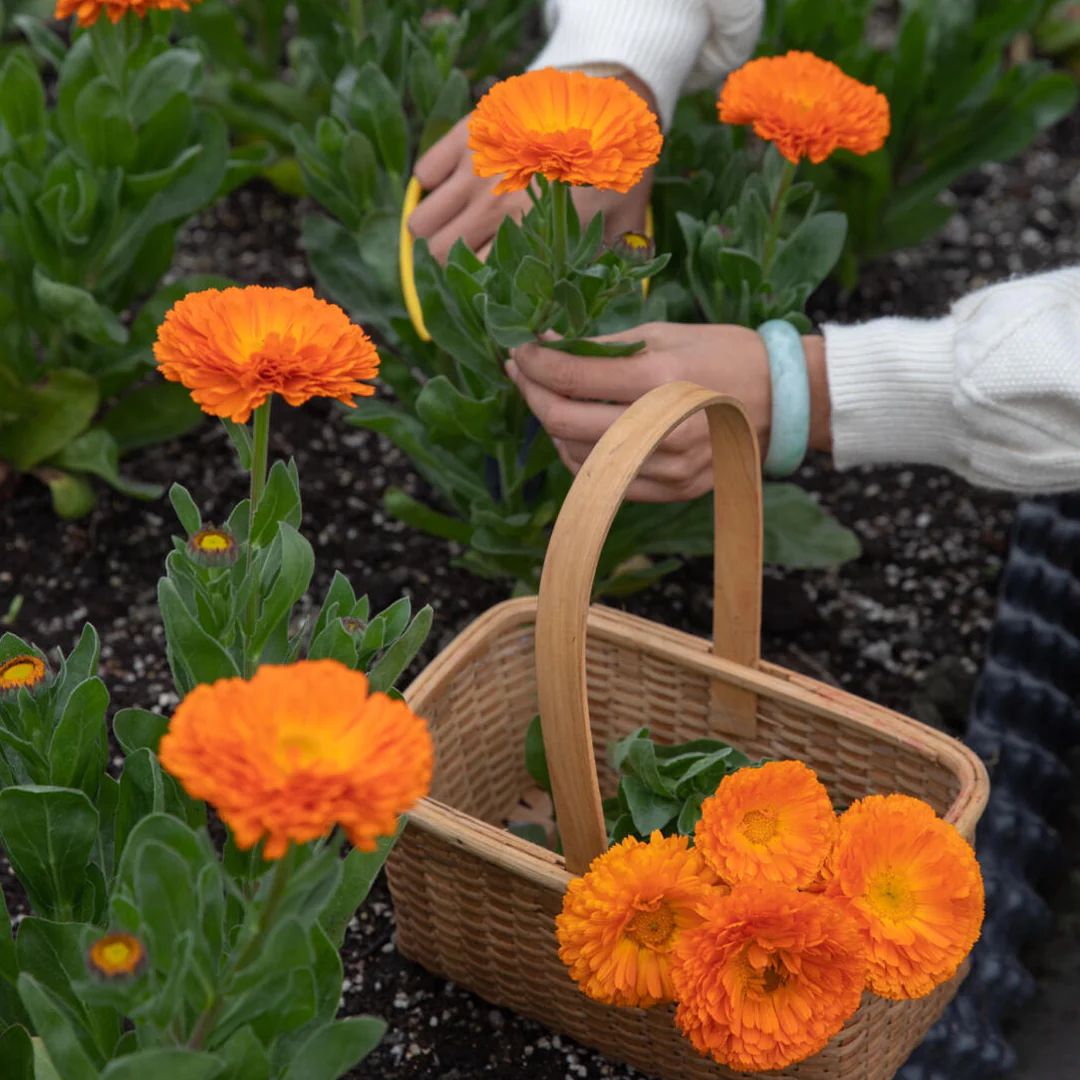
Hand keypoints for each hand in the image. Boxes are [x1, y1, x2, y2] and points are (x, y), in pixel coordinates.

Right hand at [408, 75, 656, 263]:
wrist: (606, 97)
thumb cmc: (618, 164)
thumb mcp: (622, 224)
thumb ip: (603, 263)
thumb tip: (584, 295)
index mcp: (533, 235)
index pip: (477, 277)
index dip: (477, 282)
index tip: (484, 278)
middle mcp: (496, 207)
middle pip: (437, 253)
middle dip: (448, 259)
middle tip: (466, 252)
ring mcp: (476, 170)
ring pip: (421, 221)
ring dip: (433, 228)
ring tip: (452, 224)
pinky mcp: (466, 136)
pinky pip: (425, 174)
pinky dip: (433, 185)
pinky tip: (456, 184)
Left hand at [507, 324, 830, 501]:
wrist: (785, 401)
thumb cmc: (725, 354)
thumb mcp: (667, 333)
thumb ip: (606, 345)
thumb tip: (551, 345)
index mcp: (660, 379)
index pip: (572, 377)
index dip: (535, 363)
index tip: (519, 350)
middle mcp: (660, 429)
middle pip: (564, 422)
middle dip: (532, 395)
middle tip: (522, 373)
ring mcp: (665, 467)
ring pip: (577, 459)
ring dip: (553, 428)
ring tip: (552, 399)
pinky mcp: (670, 491)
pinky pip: (605, 482)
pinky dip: (581, 457)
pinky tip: (579, 433)